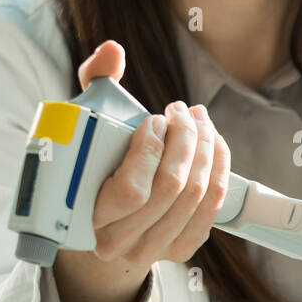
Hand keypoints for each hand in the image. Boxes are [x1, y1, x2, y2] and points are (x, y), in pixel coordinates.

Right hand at [78, 40, 231, 268]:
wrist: (96, 220)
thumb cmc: (88, 166)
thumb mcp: (83, 125)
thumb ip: (94, 85)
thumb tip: (113, 51)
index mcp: (84, 217)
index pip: (132, 191)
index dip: (151, 150)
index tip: (154, 120)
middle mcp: (116, 241)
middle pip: (171, 189)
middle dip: (185, 140)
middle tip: (182, 111)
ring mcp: (150, 249)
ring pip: (194, 196)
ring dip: (204, 149)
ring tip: (198, 120)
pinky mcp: (178, 250)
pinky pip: (211, 210)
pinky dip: (218, 171)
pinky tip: (213, 143)